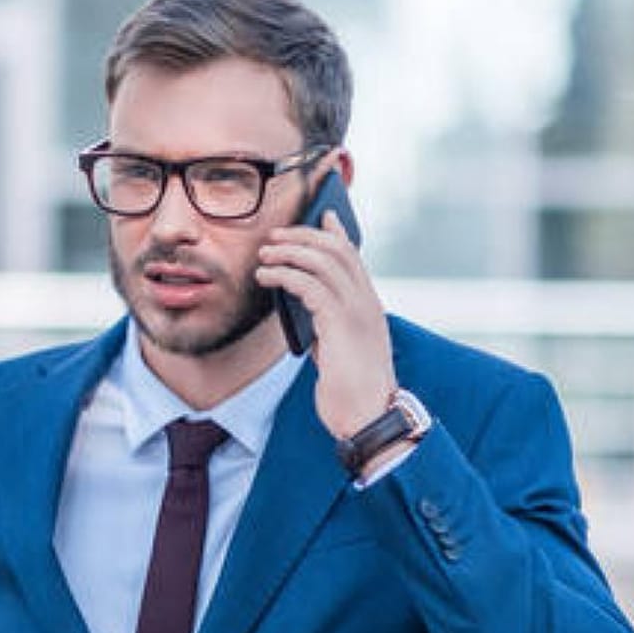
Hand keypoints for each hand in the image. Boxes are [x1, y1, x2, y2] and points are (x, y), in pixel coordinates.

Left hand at [259, 210, 396, 443]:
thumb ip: (329, 327)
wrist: (369, 417)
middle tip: (275, 237)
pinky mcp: (340, 323)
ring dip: (289, 252)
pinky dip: (284, 274)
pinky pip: (309, 284)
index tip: (322, 215)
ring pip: (322, 260)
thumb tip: (308, 314)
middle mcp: (367, 301)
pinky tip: (266, 277)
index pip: (355, 257)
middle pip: (337, 250)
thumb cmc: (351, 392)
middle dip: (303, 236)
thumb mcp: (339, 351)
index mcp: (369, 306)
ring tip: (264, 255)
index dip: (337, 233)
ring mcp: (357, 310)